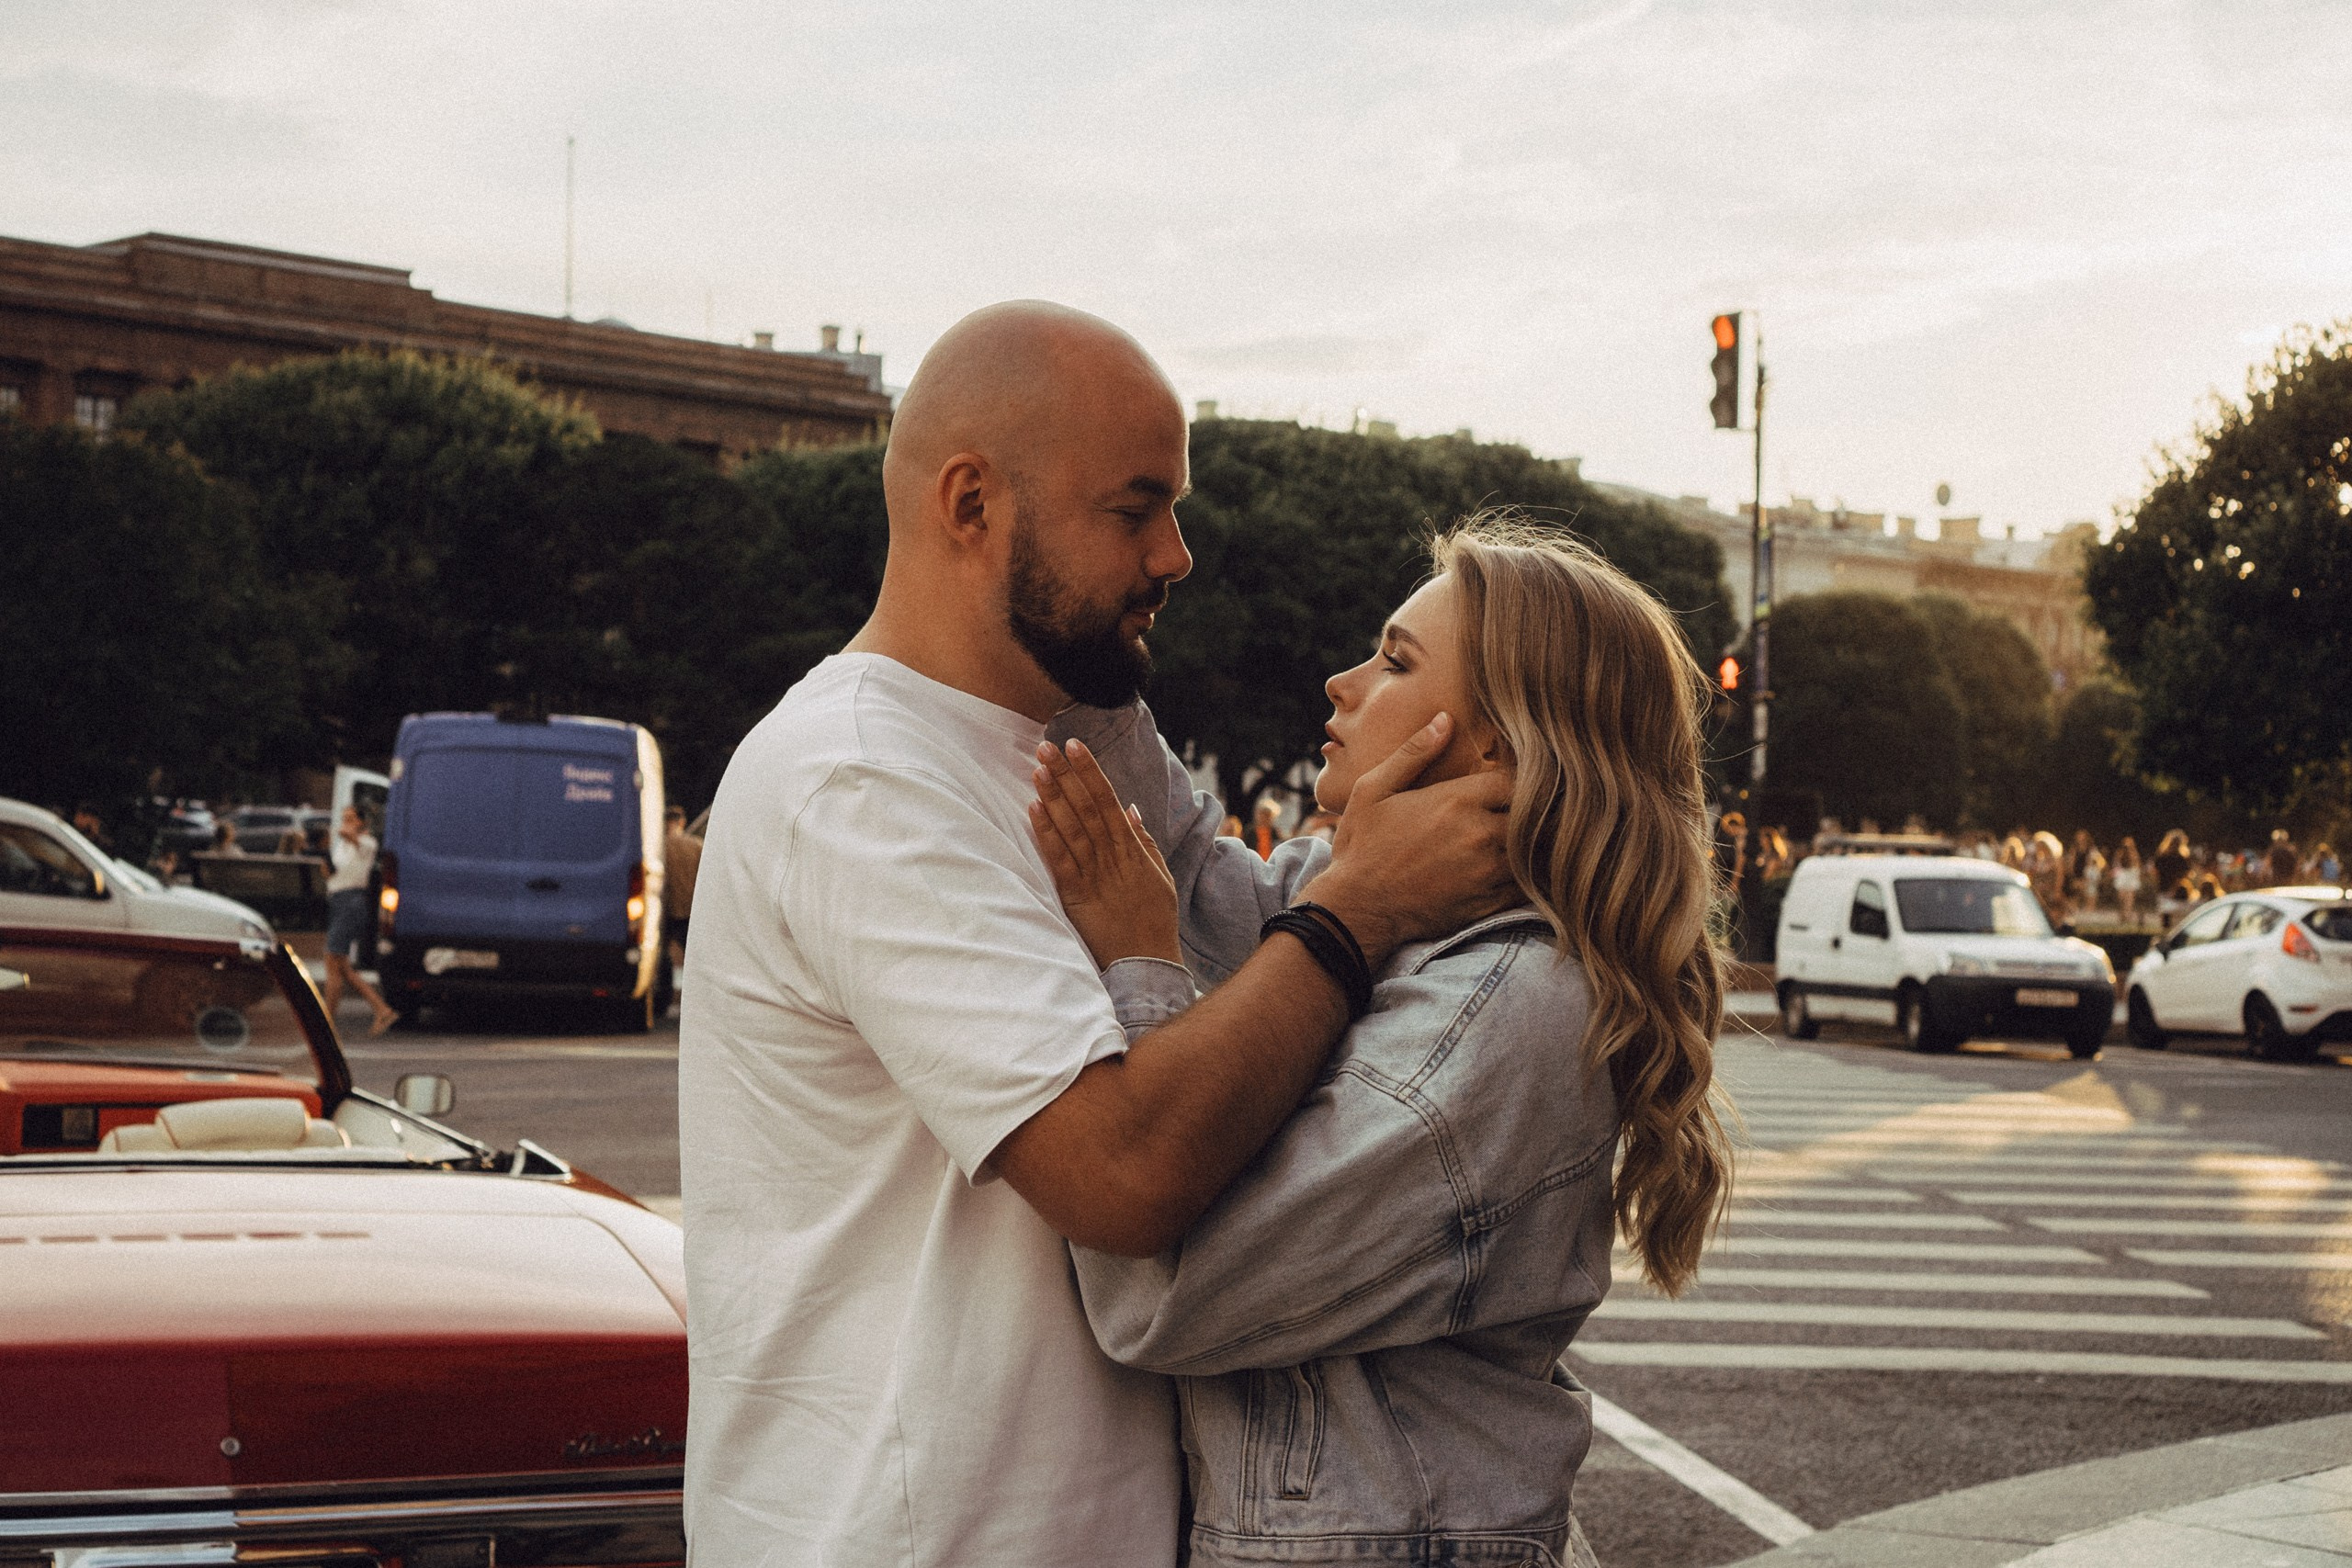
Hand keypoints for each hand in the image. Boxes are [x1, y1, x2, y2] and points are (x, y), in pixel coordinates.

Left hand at [1031, 738, 1182, 967]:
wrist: (1146, 963)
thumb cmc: (1154, 920)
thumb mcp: (1159, 876)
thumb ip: (1143, 841)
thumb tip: (1129, 807)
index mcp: (1131, 848)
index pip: (1107, 798)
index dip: (1089, 770)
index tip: (1074, 745)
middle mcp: (1112, 856)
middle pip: (1086, 806)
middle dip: (1065, 774)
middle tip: (1045, 746)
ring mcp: (1094, 875)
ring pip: (1072, 827)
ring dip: (1053, 796)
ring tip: (1037, 769)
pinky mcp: (1077, 896)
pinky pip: (1059, 859)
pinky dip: (1046, 833)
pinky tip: (1034, 810)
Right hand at [1308, 713, 1516, 964]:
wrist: (1355, 911)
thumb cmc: (1361, 847)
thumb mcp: (1374, 790)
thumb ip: (1413, 754)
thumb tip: (1444, 720)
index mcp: (1455, 801)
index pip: (1516, 778)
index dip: (1518, 777)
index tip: (1511, 781)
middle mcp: (1479, 834)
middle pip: (1536, 812)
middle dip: (1534, 808)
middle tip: (1531, 806)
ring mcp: (1488, 871)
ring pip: (1537, 848)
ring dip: (1534, 840)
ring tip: (1529, 833)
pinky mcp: (1490, 902)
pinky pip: (1530, 883)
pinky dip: (1530, 873)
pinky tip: (1518, 866)